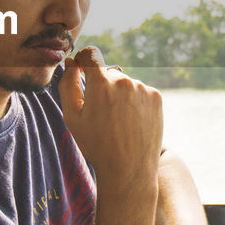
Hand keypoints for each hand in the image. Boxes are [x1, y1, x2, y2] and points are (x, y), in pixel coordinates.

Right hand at [59, 48, 162, 191]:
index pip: (91, 54)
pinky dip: (134, 102)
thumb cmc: (96, 145)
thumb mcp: (72, 117)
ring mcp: (143, 88)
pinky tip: (131, 122)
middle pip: (108, 72)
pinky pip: (139, 91)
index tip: (82, 69)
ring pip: (124, 83)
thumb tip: (72, 63)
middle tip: (100, 113)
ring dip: (119, 94)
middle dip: (101, 85)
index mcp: (101, 84)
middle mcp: (124, 81)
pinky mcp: (156, 97)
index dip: (84, 60)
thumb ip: (68, 85)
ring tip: (117, 122)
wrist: (129, 169)